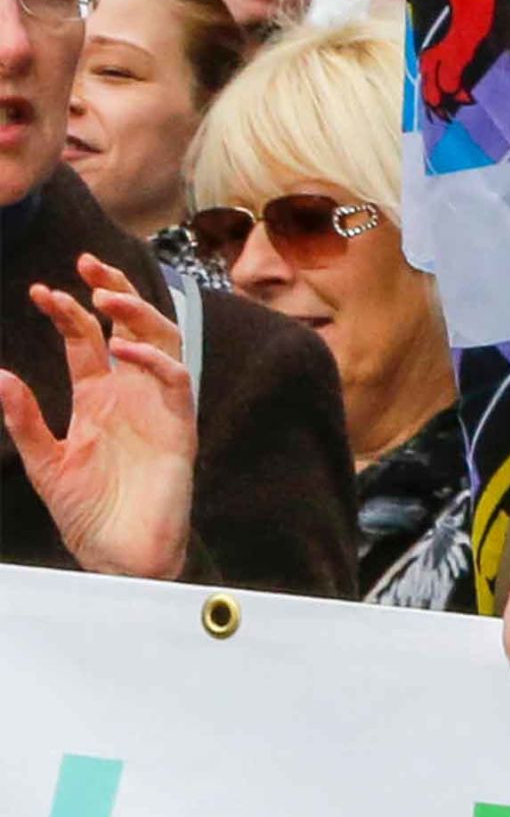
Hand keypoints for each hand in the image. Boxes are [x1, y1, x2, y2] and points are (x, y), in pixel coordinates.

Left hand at [0, 259, 195, 579]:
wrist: (119, 553)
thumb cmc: (86, 512)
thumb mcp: (43, 462)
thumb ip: (24, 419)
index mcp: (98, 397)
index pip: (87, 340)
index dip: (67, 312)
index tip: (40, 293)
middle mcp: (131, 393)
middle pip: (130, 327)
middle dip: (112, 292)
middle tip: (88, 263)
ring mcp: (158, 406)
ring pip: (161, 341)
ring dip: (138, 315)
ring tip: (108, 297)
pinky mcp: (179, 427)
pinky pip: (176, 381)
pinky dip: (154, 361)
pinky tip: (124, 351)